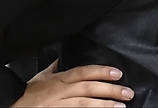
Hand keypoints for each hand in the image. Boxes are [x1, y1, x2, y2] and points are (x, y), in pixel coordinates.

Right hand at [13, 61, 132, 106]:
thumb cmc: (30, 94)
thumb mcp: (44, 76)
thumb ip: (59, 66)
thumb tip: (67, 55)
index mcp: (60, 79)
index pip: (83, 72)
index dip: (101, 71)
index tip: (118, 73)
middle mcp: (61, 92)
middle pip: (88, 89)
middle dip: (110, 90)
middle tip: (127, 92)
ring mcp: (60, 106)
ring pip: (85, 104)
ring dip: (105, 105)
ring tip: (121, 106)